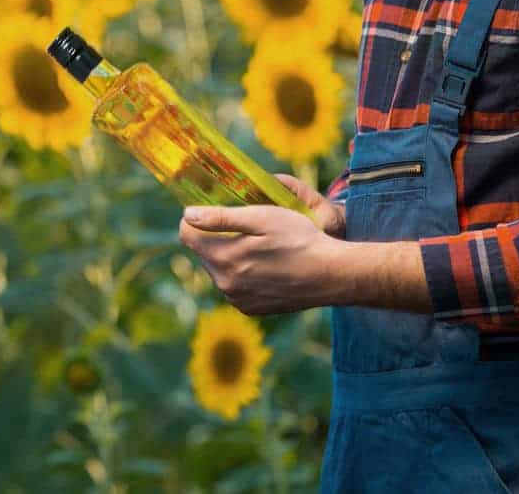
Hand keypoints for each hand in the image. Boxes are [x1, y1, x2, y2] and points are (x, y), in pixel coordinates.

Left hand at [177, 177, 431, 315]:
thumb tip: (187, 214)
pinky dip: (242, 274)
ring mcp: (237, 300)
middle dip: (215, 237)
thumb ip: (221, 218)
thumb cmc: (300, 240)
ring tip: (259, 246)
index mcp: (224, 258)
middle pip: (203, 253)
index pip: (187, 235)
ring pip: (219, 270)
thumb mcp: (262, 218)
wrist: (331, 275)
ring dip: (229, 256)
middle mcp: (225, 284)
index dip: (195, 219)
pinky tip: (265, 266)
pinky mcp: (250, 309)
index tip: (211, 210)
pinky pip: (234, 286)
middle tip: (245, 227)